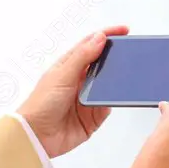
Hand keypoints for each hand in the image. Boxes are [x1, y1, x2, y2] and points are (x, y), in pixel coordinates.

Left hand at [16, 26, 127, 158]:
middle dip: (117, 57)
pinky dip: (113, 101)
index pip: (91, 44)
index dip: (108, 36)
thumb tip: (100, 37)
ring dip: (117, 80)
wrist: (36, 137)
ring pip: (109, 84)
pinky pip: (109, 105)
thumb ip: (82, 56)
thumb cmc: (41, 104)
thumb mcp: (62, 75)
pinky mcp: (93, 116)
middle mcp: (79, 80)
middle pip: (103, 64)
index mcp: (69, 66)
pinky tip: (117, 97)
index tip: (125, 31)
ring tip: (128, 73)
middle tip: (132, 52)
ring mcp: (87, 98)